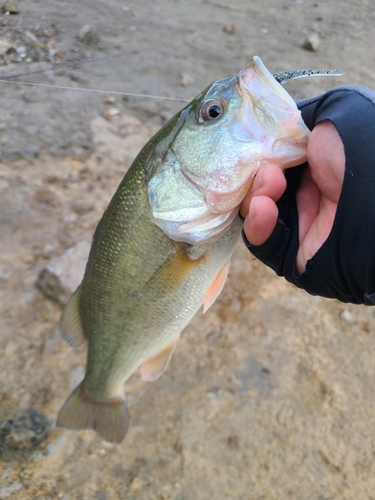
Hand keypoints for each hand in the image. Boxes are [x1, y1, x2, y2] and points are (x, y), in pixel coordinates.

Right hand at [240, 121, 344, 273]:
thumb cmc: (364, 152)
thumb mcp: (339, 110)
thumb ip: (301, 115)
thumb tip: (272, 128)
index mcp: (321, 164)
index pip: (274, 160)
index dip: (258, 153)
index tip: (252, 146)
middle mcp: (311, 194)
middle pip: (260, 186)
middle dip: (254, 176)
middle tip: (264, 169)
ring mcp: (304, 225)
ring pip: (256, 213)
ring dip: (255, 196)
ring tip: (269, 185)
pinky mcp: (296, 255)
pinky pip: (264, 244)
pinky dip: (257, 224)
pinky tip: (262, 208)